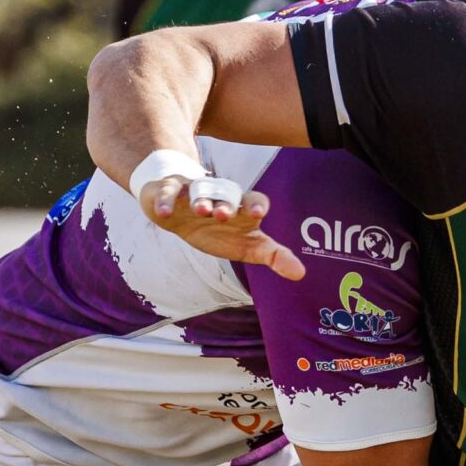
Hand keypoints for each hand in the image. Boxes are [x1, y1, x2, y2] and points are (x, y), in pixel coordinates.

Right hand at [136, 176, 305, 277]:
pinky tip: (164, 213)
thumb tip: (301, 274)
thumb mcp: (246, 245)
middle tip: (225, 215)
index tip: (257, 214)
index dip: (255, 205)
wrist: (179, 210)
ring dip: (201, 200)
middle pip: (226, 194)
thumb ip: (273, 256)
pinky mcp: (170, 192)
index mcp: (240, 207)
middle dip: (226, 203)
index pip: (253, 200)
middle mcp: (219, 196)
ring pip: (199, 191)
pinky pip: (168, 193)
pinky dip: (166, 202)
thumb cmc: (218, 229)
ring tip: (201, 210)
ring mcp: (194, 192)